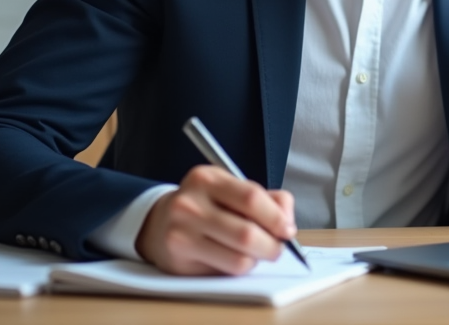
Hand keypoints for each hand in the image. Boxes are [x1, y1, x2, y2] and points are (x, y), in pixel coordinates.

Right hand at [135, 165, 296, 275]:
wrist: (160, 222)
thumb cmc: (207, 205)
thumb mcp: (232, 189)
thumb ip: (267, 199)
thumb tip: (288, 222)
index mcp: (208, 178)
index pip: (251, 198)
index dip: (276, 218)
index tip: (288, 229)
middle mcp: (190, 203)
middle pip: (247, 233)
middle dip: (272, 246)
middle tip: (277, 248)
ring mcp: (181, 232)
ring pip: (239, 258)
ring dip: (256, 260)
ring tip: (255, 253)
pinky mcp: (179, 259)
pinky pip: (224, 271)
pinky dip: (239, 268)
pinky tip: (234, 258)